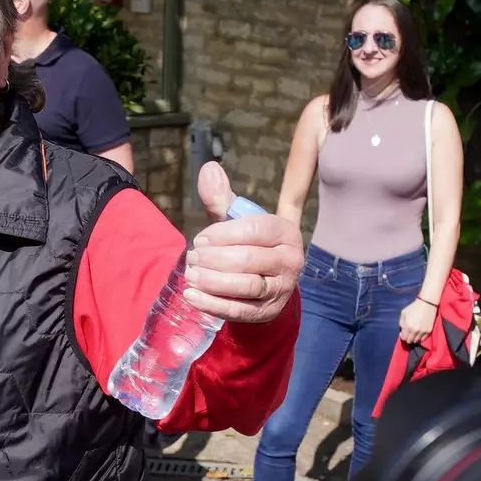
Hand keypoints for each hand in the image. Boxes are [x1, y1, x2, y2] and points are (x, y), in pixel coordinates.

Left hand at [183, 159, 302, 324]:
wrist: (267, 281)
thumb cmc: (249, 244)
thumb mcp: (238, 221)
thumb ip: (221, 198)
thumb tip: (208, 168)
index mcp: (285, 232)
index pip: (254, 230)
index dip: (222, 235)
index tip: (200, 240)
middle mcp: (290, 260)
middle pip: (248, 259)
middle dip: (214, 259)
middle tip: (191, 258)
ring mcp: (281, 289)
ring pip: (245, 286)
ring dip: (212, 281)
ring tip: (190, 275)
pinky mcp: (267, 312)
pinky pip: (239, 310)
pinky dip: (212, 304)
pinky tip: (192, 296)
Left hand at [399, 295, 437, 345]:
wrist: (427, 304)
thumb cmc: (413, 308)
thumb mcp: (403, 314)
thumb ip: (401, 324)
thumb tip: (402, 332)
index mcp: (408, 326)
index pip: (404, 338)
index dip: (402, 336)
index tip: (403, 333)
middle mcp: (415, 331)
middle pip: (410, 341)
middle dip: (408, 338)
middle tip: (408, 333)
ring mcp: (422, 332)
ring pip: (417, 341)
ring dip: (414, 338)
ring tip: (414, 333)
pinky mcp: (429, 331)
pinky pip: (423, 339)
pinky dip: (420, 337)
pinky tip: (419, 332)